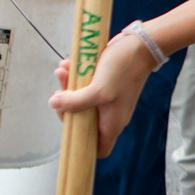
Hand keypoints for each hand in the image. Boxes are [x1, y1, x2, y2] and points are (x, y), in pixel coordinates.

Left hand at [49, 32, 156, 155]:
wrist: (140, 45)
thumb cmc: (125, 70)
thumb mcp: (98, 90)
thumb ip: (75, 102)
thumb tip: (54, 104)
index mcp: (112, 123)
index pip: (98, 149)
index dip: (82, 143)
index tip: (69, 125)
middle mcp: (110, 114)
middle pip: (81, 121)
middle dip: (66, 106)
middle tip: (60, 93)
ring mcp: (106, 98)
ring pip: (79, 101)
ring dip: (67, 87)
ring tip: (63, 71)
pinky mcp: (103, 84)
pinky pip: (83, 86)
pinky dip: (74, 76)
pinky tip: (69, 64)